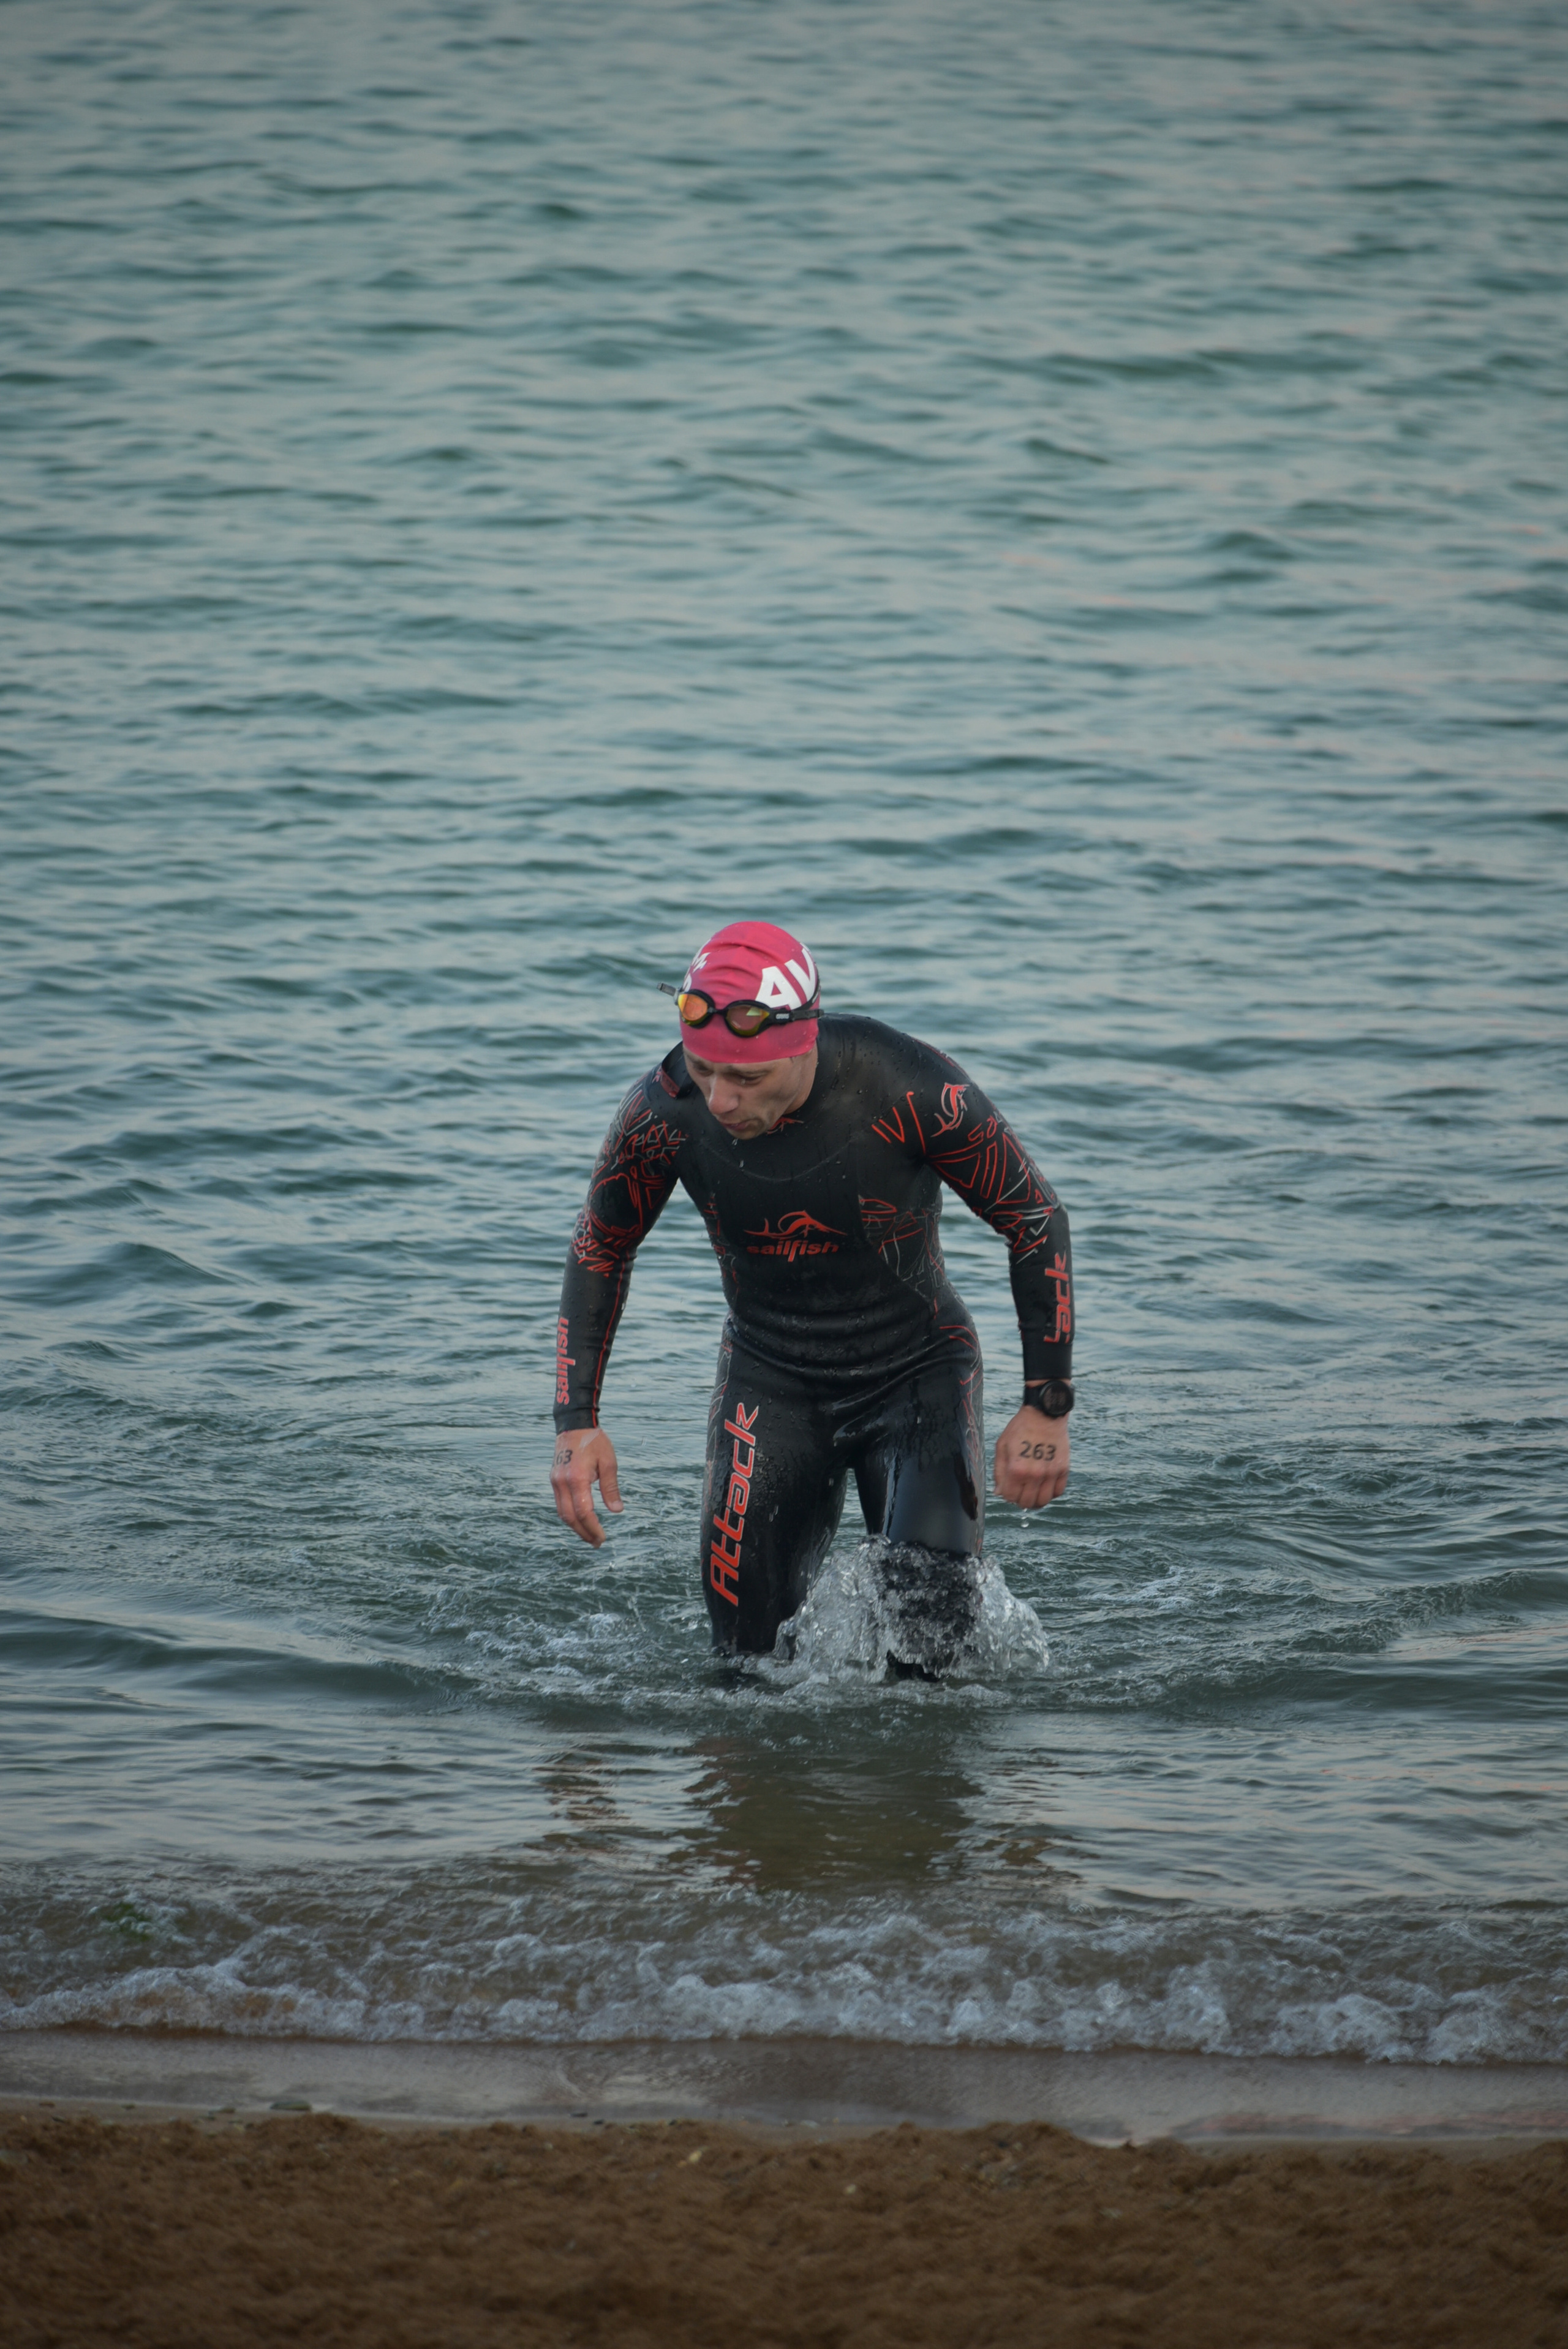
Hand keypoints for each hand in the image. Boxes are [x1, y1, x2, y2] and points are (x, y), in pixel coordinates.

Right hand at [551, 1426, 622, 1547]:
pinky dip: (570, 1516)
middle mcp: (562, 1483)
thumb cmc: (594, 1441)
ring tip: (589, 1535)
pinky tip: (581, 1520)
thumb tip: (617, 1511)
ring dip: (575, 1527)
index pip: (584, 1512)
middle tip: (597, 1543)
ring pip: (562, 1513)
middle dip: (583, 1533)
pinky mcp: (554, 1480)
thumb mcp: (608, 1463)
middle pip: (570, 1517)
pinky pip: (560, 1504)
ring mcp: (555, 1481)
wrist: (573, 1425)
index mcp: (577, 1478)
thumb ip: (611, 1488)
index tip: (602, 1538)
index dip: (593, 1528)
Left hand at [992, 1404, 1069, 1509]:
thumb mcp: (1002, 1446)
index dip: (1007, 1495)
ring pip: (1044, 1501)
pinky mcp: (1063, 1469)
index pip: (1010, 1497)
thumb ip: (999, 1472)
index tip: (1009, 1489)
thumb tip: (998, 1492)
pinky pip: (1058, 1492)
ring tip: (1032, 1491)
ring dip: (1036, 1500)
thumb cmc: (1020, 1428)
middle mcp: (1035, 1474)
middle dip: (1020, 1500)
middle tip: (1020, 1491)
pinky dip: (1051, 1493)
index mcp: (1017, 1469)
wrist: (1044, 1414)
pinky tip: (1044, 1485)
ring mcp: (1051, 1473)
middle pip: (1027, 1503)